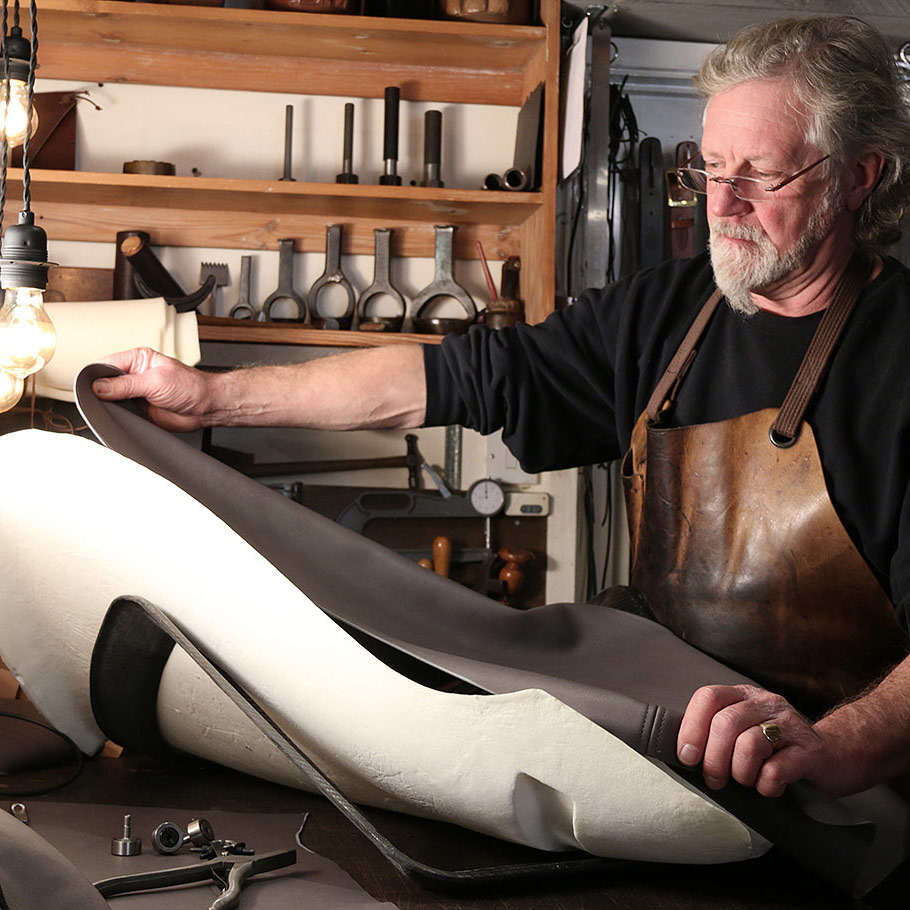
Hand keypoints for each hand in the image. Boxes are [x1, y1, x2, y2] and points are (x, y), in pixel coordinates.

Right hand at [91, 347, 211, 432]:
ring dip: (107, 404)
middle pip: (105, 382)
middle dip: (99, 391)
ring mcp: (135, 393)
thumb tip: (98, 386)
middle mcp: (134, 375)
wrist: (206, 408)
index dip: (95, 375)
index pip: (106, 363)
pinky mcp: (138, 410)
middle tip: (97, 400)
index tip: (88, 386)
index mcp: (138, 359)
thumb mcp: (156, 381)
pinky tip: (115, 417)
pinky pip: (120, 413)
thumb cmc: (190, 387)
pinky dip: (116, 416)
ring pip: (110, 398)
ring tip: (108, 409)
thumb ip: (126, 384)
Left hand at [676, 684, 834, 797]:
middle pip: (725, 724)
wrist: (835, 756)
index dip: (691, 727)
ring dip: (740, 773)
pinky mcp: (810, 752)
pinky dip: (765, 786)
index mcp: (743, 696)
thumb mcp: (744, 731)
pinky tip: (769, 786)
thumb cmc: (777, 749)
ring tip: (746, 781)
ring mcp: (790, 725)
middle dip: (713, 759)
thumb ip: (715, 734)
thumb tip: (682, 753)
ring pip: (749, 744)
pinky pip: (775, 771)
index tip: (686, 756)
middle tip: (715, 779)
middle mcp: (766, 703)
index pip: (708, 698)